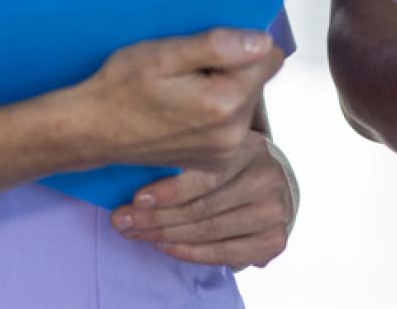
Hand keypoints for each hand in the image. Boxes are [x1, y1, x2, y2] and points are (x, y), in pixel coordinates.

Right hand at [66, 28, 283, 171]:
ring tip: (184, 89)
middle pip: (258, 79)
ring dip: (225, 89)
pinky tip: (185, 110)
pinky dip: (217, 112)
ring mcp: (226, 153)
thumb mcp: (164, 54)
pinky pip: (234, 123)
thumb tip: (262, 40)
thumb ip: (217, 46)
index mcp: (224, 102)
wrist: (94, 131)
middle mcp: (233, 134)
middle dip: (233, 67)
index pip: (268, 55)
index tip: (207, 49)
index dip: (241, 43)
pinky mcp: (217, 162)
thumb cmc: (122, 86)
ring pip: (247, 100)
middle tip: (189, 69)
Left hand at [111, 132, 296, 269]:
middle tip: (122, 220)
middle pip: (202, 207)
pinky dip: (188, 252)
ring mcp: (274, 211)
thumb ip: (186, 150)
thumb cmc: (230, 162)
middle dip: (156, 217)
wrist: (273, 183)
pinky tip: (164, 246)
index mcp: (251, 146)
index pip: (206, 174)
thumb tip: (134, 162)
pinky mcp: (274, 240)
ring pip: (208, 230)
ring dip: (164, 236)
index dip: (169, 190)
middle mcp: (267, 178)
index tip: (136, 199)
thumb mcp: (215, 144)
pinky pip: (222, 253)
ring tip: (135, 233)